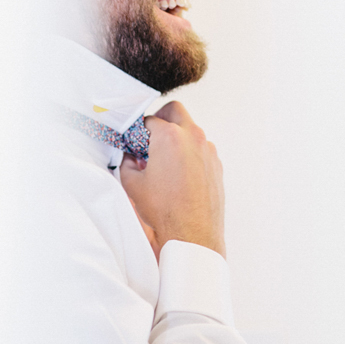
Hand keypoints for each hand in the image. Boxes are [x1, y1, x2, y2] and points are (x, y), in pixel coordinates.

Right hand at [119, 101, 225, 259]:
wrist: (192, 233)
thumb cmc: (166, 210)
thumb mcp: (132, 184)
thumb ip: (128, 162)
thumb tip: (132, 157)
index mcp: (170, 137)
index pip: (149, 120)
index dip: (138, 130)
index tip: (134, 139)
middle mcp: (193, 137)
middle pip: (175, 111)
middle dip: (161, 118)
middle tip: (150, 136)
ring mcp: (208, 149)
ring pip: (191, 130)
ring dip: (177, 136)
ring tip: (163, 159)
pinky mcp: (216, 163)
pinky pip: (201, 148)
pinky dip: (189, 152)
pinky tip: (178, 172)